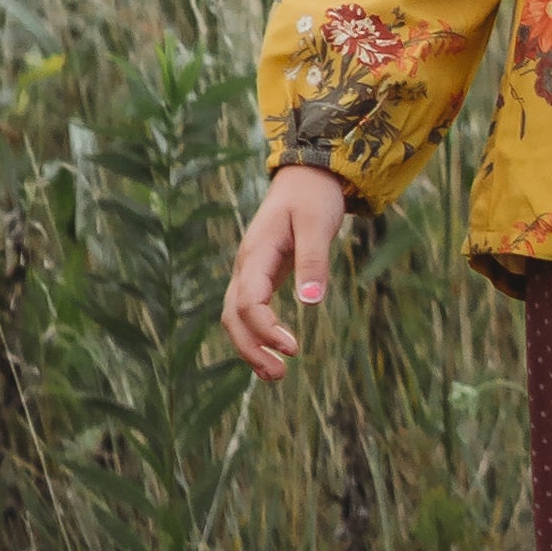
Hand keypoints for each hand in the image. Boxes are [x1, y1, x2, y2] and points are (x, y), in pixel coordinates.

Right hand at [221, 162, 351, 379]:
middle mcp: (246, 267)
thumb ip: (314, 260)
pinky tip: (275, 354)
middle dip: (251, 350)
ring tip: (277, 375)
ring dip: (251, 348)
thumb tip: (312, 301)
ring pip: (236, 319)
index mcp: (256, 254)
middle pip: (233, 318)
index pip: (249, 301)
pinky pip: (250, 312)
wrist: (306, 176)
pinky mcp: (261, 277)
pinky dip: (257, 336)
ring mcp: (250, 273)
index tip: (294, 347)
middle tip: (280, 375)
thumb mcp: (318, 224)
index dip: (266, 329)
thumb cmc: (313, 197)